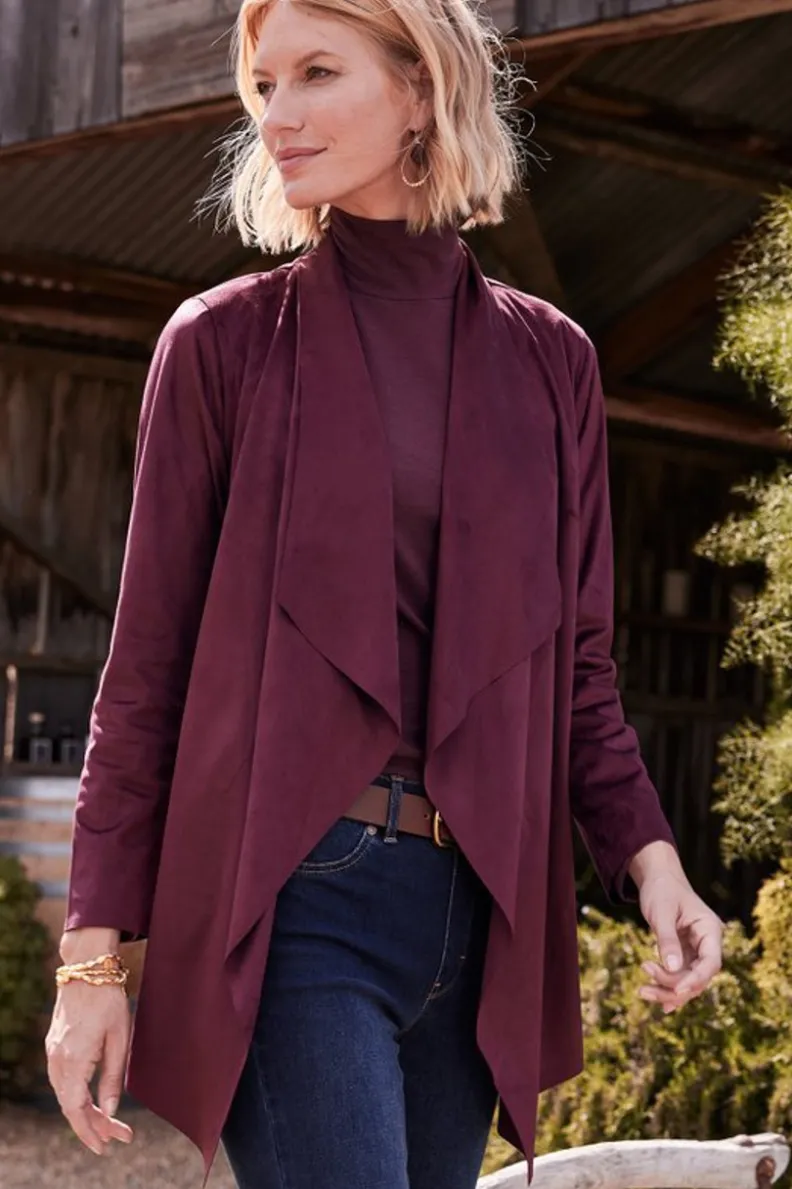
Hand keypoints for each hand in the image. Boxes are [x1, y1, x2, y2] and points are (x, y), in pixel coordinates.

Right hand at [45, 979, 134, 1155]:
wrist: (87, 969)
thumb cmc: (109, 1000)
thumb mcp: (119, 1038)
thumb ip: (112, 1076)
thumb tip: (111, 1110)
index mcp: (74, 1059)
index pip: (77, 1108)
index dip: (91, 1130)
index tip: (107, 1145)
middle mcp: (57, 1059)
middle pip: (70, 1106)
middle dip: (92, 1126)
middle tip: (117, 1137)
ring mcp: (53, 1052)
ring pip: (64, 1095)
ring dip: (85, 1112)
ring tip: (109, 1124)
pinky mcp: (54, 1046)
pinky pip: (62, 1081)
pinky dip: (76, 1096)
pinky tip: (92, 1100)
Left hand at [630, 845, 723, 1012]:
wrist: (658, 879)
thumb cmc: (662, 890)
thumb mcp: (662, 912)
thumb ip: (667, 940)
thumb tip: (672, 969)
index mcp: (710, 930)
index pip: (711, 963)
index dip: (696, 979)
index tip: (677, 989)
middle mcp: (707, 944)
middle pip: (698, 977)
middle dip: (673, 987)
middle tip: (644, 988)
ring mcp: (696, 951)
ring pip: (688, 981)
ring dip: (667, 990)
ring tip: (642, 991)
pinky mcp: (684, 955)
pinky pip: (679, 976)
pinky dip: (667, 986)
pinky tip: (655, 998)